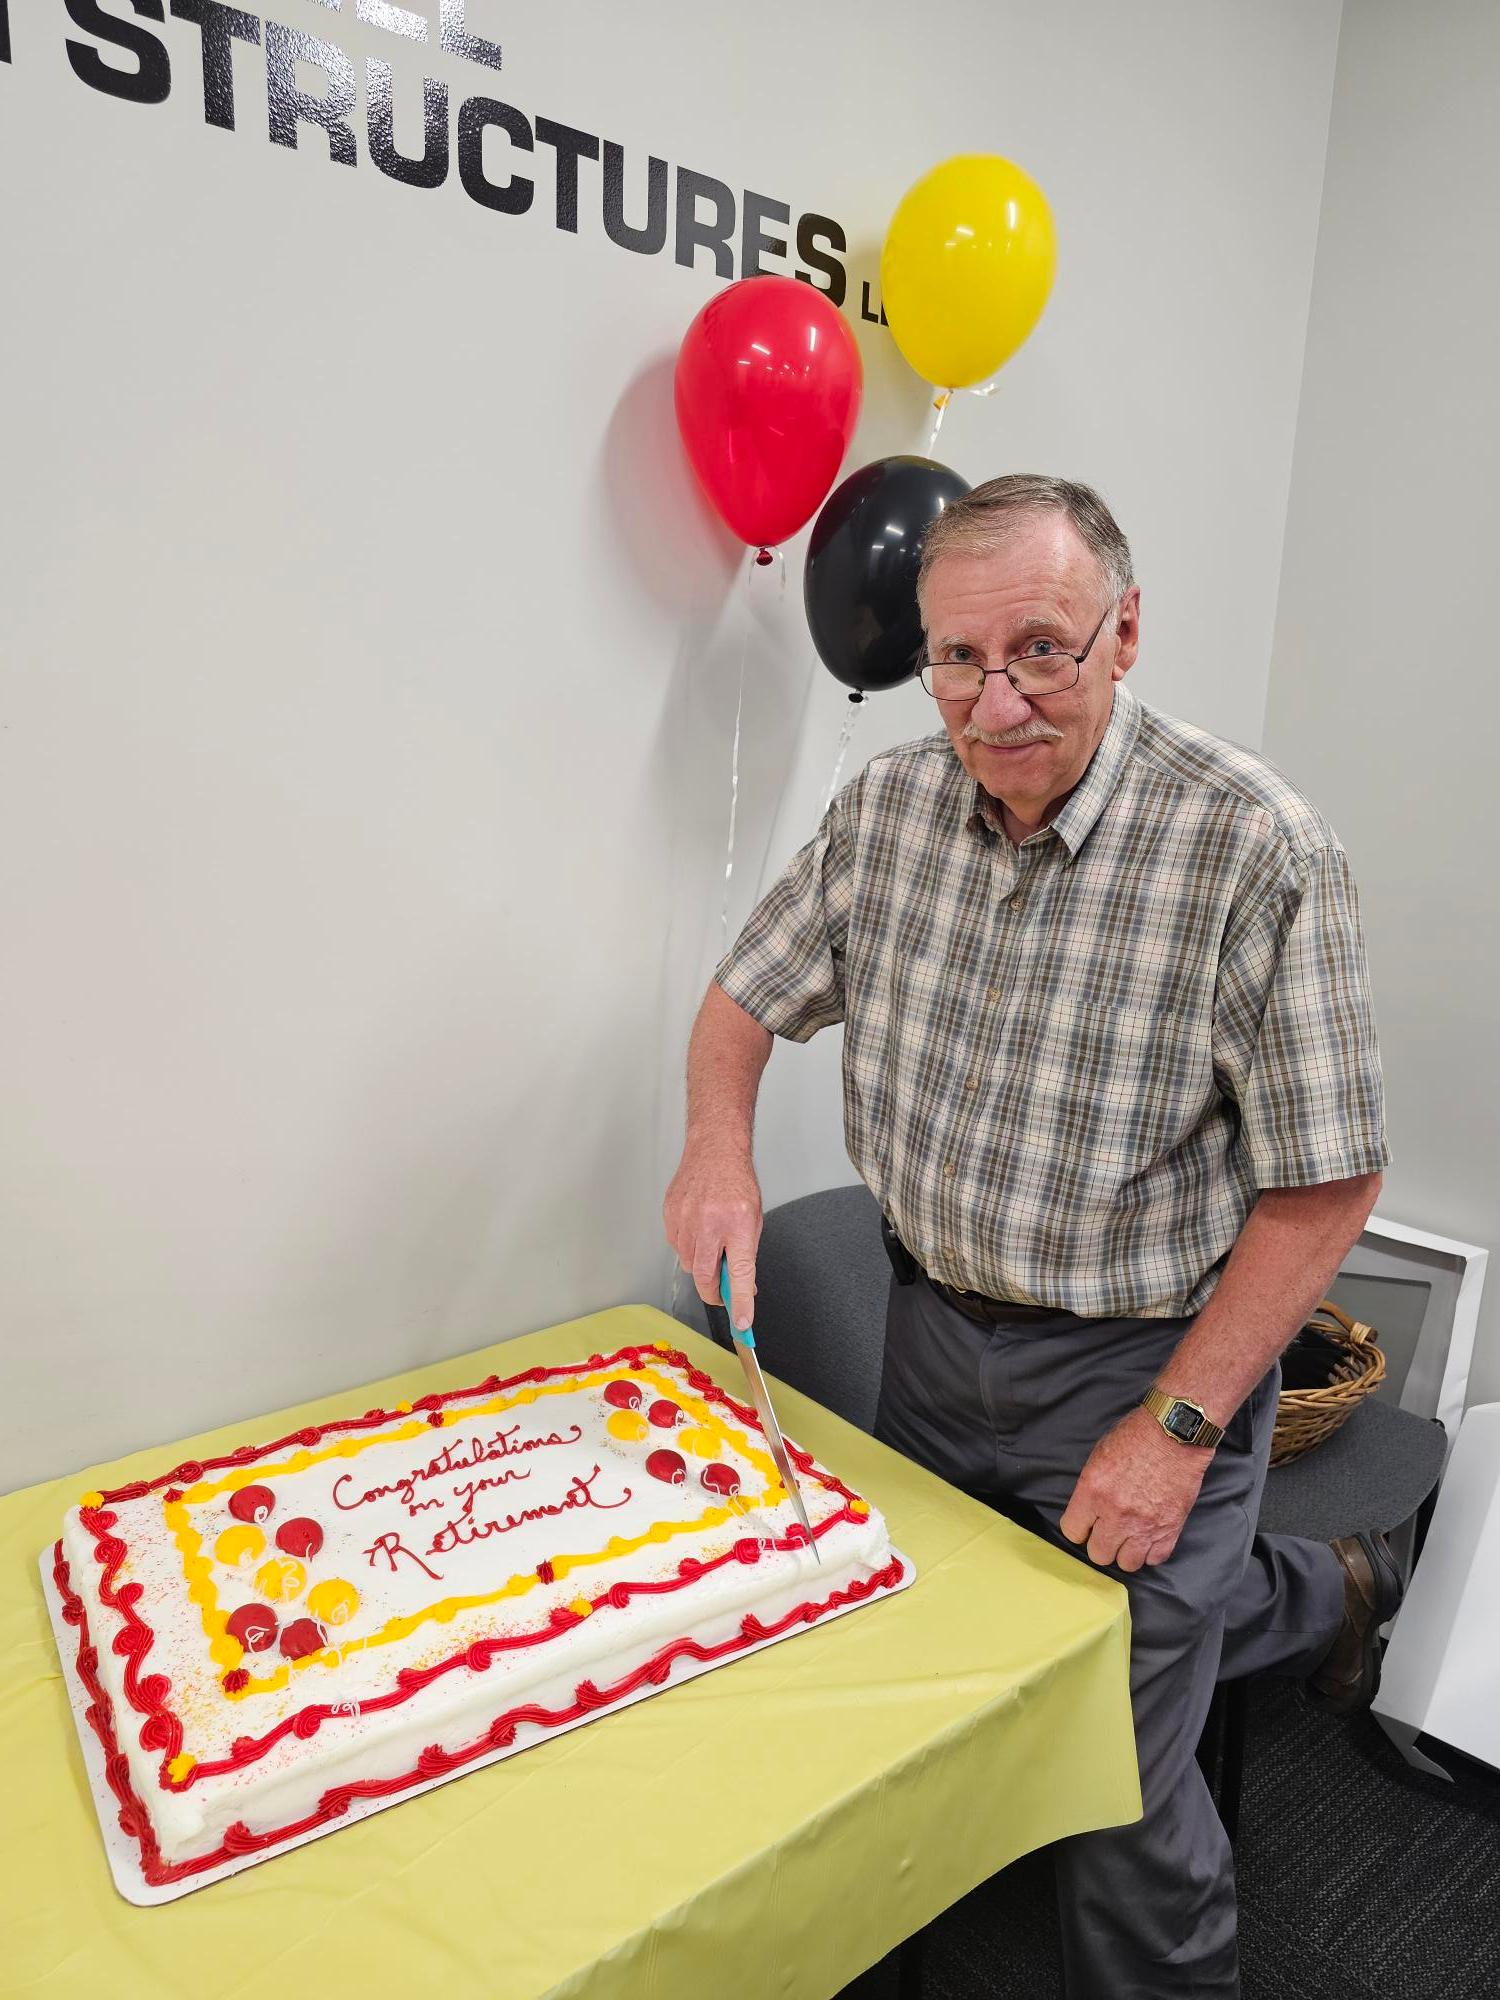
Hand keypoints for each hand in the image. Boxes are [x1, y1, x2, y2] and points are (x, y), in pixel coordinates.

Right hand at [662, 1143, 762, 1330]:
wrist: (714, 1150)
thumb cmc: (737, 1182)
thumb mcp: (753, 1220)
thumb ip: (746, 1254)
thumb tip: (742, 1287)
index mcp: (738, 1223)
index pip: (740, 1274)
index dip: (741, 1303)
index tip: (743, 1324)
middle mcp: (711, 1222)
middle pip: (705, 1276)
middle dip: (713, 1293)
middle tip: (720, 1293)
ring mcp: (686, 1218)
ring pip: (689, 1263)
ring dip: (700, 1263)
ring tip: (711, 1241)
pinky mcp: (670, 1215)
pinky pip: (676, 1246)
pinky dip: (688, 1246)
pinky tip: (697, 1228)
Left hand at [1058, 1407, 1212, 1570]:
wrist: (1176, 1431)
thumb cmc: (1137, 1435)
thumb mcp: (1099, 1455)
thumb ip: (1091, 1488)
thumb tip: (1088, 1510)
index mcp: (1093, 1490)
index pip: (1072, 1531)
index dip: (1079, 1529)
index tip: (1086, 1525)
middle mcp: (1116, 1512)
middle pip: (1099, 1554)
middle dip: (1101, 1543)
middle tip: (1109, 1531)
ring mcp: (1144, 1524)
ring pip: (1127, 1563)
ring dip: (1127, 1551)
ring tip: (1131, 1536)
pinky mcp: (1170, 1528)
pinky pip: (1156, 1558)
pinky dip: (1152, 1551)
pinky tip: (1150, 1536)